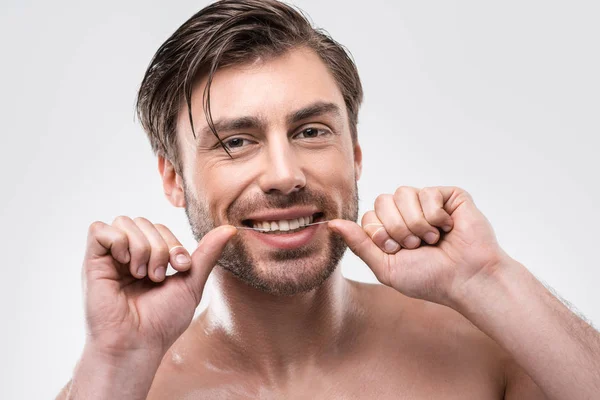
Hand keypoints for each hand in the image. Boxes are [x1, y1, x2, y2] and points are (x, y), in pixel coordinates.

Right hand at [82, 216, 235, 358]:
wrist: (138, 343)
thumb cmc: (162, 321)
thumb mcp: (191, 282)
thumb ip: (207, 254)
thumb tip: (231, 228)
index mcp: (148, 258)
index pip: (160, 228)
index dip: (173, 243)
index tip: (180, 268)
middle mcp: (127, 255)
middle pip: (144, 222)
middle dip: (159, 246)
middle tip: (158, 276)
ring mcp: (109, 258)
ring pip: (125, 222)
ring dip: (141, 247)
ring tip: (142, 274)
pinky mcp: (92, 262)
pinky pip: (100, 230)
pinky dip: (118, 241)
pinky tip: (126, 264)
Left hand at [329, 186, 509, 306]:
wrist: (466, 278)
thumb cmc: (428, 278)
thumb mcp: (385, 267)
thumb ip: (359, 244)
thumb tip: (331, 223)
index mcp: (390, 228)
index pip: (369, 216)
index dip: (380, 234)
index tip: (397, 251)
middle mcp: (406, 212)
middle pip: (382, 201)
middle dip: (396, 228)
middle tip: (415, 245)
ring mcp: (427, 203)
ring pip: (403, 193)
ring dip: (416, 223)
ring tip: (431, 238)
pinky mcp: (448, 196)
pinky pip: (427, 192)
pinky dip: (436, 216)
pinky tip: (447, 228)